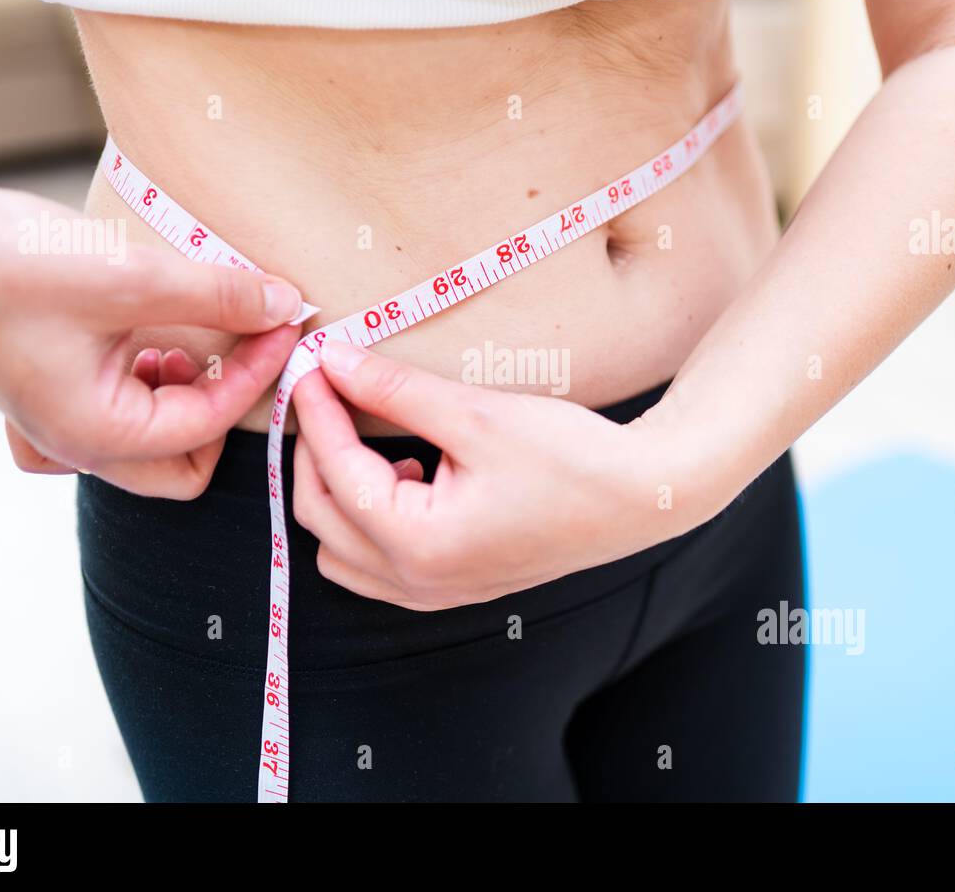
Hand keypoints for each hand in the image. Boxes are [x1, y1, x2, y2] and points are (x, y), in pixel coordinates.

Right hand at [0, 48, 305, 496]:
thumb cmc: (9, 262)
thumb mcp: (133, 277)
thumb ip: (219, 296)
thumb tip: (286, 305)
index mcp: (95, 435)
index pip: (210, 424)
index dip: (259, 371)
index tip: (288, 321)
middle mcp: (80, 441)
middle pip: (188, 463)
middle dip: (225, 410)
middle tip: (241, 348)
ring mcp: (68, 419)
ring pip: (162, 437)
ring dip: (192, 392)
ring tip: (190, 334)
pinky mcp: (64, 389)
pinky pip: (130, 406)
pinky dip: (157, 377)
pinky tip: (151, 331)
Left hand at [291, 341, 706, 609]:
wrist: (642, 498)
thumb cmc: (572, 458)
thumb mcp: (476, 415)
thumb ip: (395, 391)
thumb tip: (333, 361)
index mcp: (420, 545)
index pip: (336, 472)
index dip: (317, 412)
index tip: (311, 365)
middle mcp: (419, 583)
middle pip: (321, 516)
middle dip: (316, 451)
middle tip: (329, 392)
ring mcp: (437, 593)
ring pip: (340, 551)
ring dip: (338, 494)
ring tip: (370, 441)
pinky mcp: (454, 587)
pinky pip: (376, 565)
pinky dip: (369, 520)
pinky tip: (410, 474)